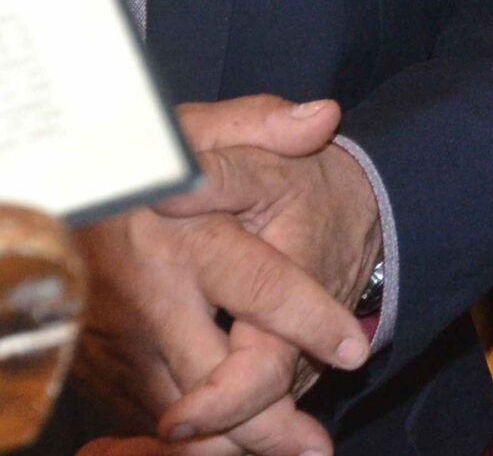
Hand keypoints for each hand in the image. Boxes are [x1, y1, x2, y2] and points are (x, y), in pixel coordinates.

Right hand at [73, 97, 370, 455]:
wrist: (89, 191)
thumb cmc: (161, 157)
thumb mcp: (208, 126)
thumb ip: (263, 122)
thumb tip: (323, 118)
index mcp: (174, 224)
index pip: (257, 284)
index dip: (308, 319)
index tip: (353, 346)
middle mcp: (140, 286)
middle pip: (212, 370)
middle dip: (267, 414)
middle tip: (317, 446)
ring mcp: (112, 332)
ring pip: (177, 404)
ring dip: (231, 438)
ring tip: (294, 450)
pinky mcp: (97, 362)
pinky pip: (146, 410)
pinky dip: (191, 437)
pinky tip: (232, 444)